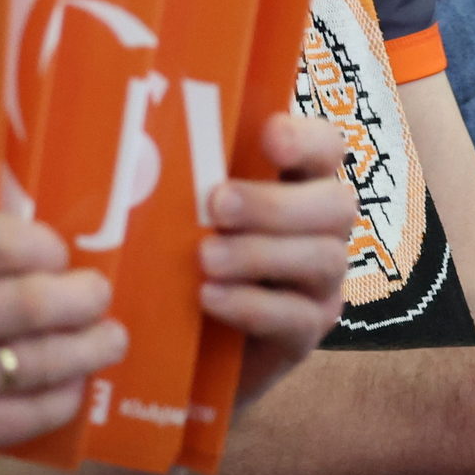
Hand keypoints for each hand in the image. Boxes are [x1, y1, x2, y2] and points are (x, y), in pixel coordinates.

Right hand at [0, 216, 124, 474]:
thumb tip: (16, 241)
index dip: (44, 243)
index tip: (58, 250)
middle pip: (32, 298)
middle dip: (83, 294)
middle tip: (98, 291)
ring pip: (44, 357)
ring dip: (91, 346)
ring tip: (110, 336)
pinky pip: (33, 412)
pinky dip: (64, 396)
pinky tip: (74, 385)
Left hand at [200, 112, 357, 406]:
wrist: (180, 338)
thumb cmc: (179, 250)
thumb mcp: (179, 206)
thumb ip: (179, 172)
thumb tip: (139, 141)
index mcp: (296, 180)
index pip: (326, 146)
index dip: (306, 139)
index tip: (269, 136)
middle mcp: (321, 226)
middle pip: (335, 204)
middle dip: (274, 203)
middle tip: (218, 205)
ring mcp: (321, 281)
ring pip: (323, 258)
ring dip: (259, 253)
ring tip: (204, 258)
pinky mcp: (306, 331)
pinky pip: (297, 317)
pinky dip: (251, 305)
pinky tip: (209, 297)